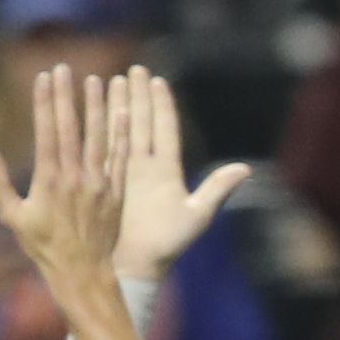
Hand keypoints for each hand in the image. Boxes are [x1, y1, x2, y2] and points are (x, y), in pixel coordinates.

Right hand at [0, 65, 125, 301]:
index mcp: (48, 180)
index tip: (43, 78)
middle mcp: (74, 176)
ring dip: (96, 106)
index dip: (44, 102)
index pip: (46, 131)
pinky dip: (120, 134)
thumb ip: (0, 184)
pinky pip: (119, 157)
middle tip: (64, 68)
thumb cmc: (44, 248)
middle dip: (67, 95)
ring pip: (97, 136)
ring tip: (95, 80)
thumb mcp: (14, 218)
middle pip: (71, 127)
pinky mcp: (115, 191)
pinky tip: (121, 112)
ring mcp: (97, 182)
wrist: (81, 272)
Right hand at [110, 65, 246, 281]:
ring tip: (113, 81)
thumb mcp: (197, 216)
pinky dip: (99, 131)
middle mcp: (147, 169)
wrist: (136, 268)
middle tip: (134, 71)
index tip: (157, 81)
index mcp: (168, 172)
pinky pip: (103, 151)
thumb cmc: (167, 246)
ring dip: (118, 107)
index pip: (165, 130)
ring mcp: (125, 176)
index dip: (162, 106)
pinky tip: (93, 112)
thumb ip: (217, 189)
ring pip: (122, 133)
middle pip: (143, 124)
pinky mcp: (107, 185)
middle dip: (138, 97)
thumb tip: (246, 169)